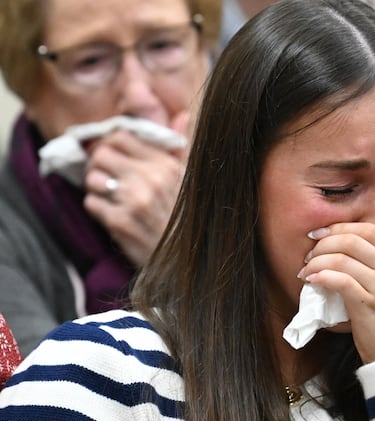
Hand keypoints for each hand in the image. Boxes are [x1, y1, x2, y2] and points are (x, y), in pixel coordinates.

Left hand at [82, 112, 189, 265]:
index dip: (111, 143)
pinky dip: (98, 208)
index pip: (122, 136)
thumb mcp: (190, 178)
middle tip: (107, 176)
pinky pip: (92, 203)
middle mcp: (150, 178)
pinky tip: (113, 214)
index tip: (114, 155)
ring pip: (92, 178)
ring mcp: (134, 200)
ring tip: (111, 197)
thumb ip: (180, 146)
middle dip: (99, 165)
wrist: (187, 259)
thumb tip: (181, 116)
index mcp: (166, 164)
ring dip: (97, 188)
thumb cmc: (188, 217)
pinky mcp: (120, 222)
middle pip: (101, 154)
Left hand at [299, 208, 374, 362]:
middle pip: (352, 240)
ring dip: (317, 261)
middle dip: (324, 243)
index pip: (370, 229)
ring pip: (342, 259)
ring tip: (307, 269)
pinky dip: (321, 277)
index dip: (341, 227)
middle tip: (309, 253)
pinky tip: (311, 281)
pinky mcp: (367, 304)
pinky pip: (340, 281)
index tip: (321, 234)